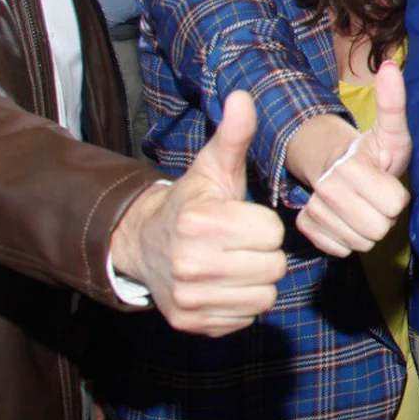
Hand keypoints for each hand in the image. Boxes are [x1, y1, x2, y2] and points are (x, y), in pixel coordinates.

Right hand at [110, 91, 287, 336]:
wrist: (144, 243)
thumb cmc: (192, 202)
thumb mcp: (213, 167)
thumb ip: (233, 135)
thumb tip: (243, 96)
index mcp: (200, 222)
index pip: (272, 232)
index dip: (262, 224)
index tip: (240, 218)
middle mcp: (191, 263)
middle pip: (274, 266)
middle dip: (263, 252)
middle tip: (238, 242)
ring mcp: (190, 298)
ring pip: (265, 296)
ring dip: (256, 279)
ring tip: (232, 262)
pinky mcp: (193, 323)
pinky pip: (247, 317)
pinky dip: (241, 303)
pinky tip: (223, 283)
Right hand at [295, 62, 410, 256]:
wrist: (334, 164)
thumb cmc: (370, 150)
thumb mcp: (389, 129)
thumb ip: (393, 103)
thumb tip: (390, 67)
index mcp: (352, 163)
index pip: (395, 204)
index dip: (396, 195)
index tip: (386, 180)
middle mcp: (331, 188)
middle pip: (378, 228)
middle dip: (383, 215)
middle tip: (375, 197)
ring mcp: (316, 208)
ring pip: (360, 242)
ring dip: (365, 229)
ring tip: (361, 207)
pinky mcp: (307, 226)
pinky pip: (340, 249)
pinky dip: (345, 240)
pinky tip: (345, 220)